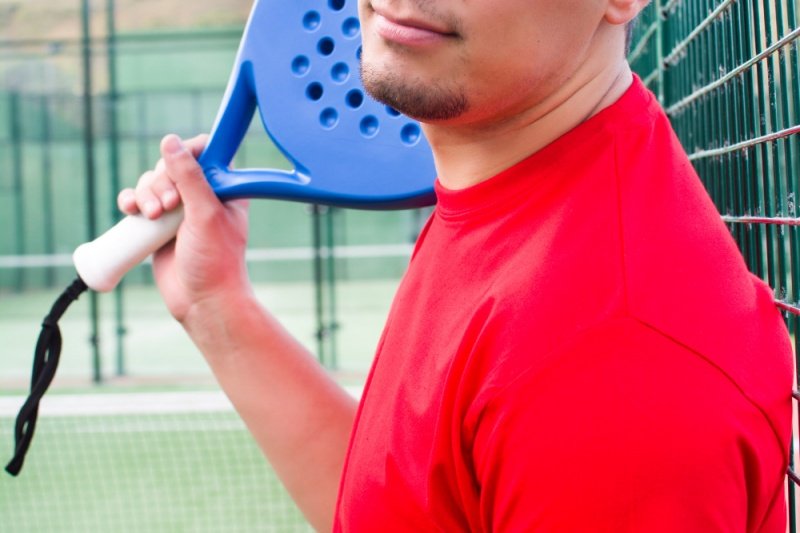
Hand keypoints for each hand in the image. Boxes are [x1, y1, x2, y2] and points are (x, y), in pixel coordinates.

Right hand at [117, 134, 250, 321]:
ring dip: (145, 193)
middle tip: (168, 206)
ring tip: (151, 216)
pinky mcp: (159, 226)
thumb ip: (189, 177)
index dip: (189, 151)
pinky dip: (131, 202)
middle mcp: (203, 195)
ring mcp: (179, 211)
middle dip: (161, 180)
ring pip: (152, 182)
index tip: (178, 168)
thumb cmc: (215, 261)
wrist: (202, 301)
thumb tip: (170, 141)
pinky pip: (139, 202)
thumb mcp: (205, 214)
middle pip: (172, 165)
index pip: (207, 150)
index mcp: (225, 188)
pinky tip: (130, 211)